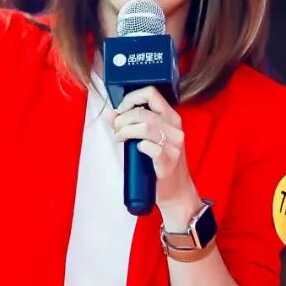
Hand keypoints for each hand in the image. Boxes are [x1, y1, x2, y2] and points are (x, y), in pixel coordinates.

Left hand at [104, 86, 202, 219]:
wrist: (176, 191)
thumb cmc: (160, 162)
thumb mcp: (147, 139)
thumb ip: (129, 124)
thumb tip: (110, 114)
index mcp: (171, 118)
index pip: (151, 94)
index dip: (131, 98)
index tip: (120, 110)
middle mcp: (175, 129)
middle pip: (143, 112)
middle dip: (122, 119)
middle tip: (116, 129)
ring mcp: (174, 145)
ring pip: (146, 127)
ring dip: (125, 131)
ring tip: (119, 138)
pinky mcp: (169, 162)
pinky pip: (152, 148)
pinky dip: (140, 146)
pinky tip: (136, 149)